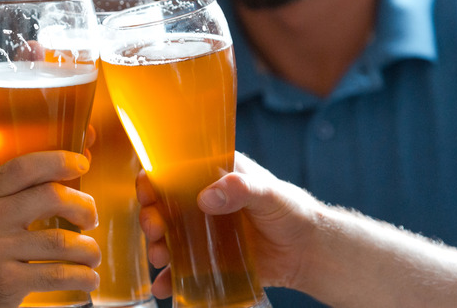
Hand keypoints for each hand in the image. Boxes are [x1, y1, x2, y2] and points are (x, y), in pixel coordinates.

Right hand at [0, 151, 100, 307]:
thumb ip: (11, 197)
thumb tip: (62, 181)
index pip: (24, 167)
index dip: (58, 160)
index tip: (82, 163)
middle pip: (51, 197)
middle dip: (83, 206)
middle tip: (91, 218)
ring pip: (60, 240)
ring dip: (87, 248)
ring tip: (92, 254)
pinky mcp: (7, 282)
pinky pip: (57, 274)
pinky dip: (81, 276)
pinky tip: (88, 277)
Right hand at [136, 151, 322, 297]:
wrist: (308, 251)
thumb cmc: (291, 211)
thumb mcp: (269, 193)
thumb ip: (241, 189)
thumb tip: (206, 197)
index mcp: (212, 175)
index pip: (173, 170)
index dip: (154, 179)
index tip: (147, 190)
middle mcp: (200, 201)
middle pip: (162, 205)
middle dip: (150, 216)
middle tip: (154, 228)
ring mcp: (202, 232)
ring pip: (167, 237)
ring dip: (156, 245)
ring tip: (158, 256)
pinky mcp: (208, 260)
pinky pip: (181, 268)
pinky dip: (169, 278)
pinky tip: (163, 286)